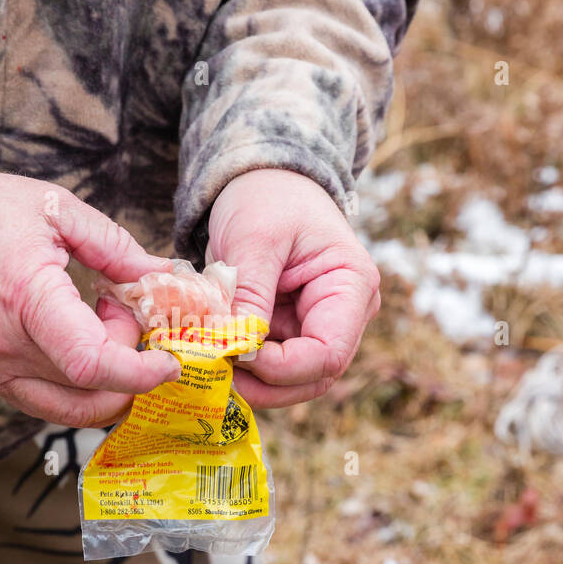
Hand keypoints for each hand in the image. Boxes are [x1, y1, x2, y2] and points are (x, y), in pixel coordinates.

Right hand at [0, 173, 179, 425]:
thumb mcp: (56, 209)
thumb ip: (114, 245)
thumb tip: (161, 274)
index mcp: (26, 299)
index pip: (91, 363)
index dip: (140, 372)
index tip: (168, 361)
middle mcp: (5, 349)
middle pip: (90, 387)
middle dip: (126, 360)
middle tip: (120, 311)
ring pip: (71, 406)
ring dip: (103, 379)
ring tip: (97, 324)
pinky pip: (46, 402)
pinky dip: (78, 384)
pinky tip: (77, 338)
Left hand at [207, 168, 379, 407]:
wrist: (267, 179)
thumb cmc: (268, 197)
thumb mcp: (254, 238)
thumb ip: (249, 295)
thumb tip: (236, 348)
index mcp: (352, 286)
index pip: (328, 354)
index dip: (281, 368)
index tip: (235, 357)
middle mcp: (346, 314)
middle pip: (314, 376)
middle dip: (265, 384)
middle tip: (215, 376)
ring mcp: (319, 324)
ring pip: (293, 379)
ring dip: (253, 381)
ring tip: (210, 366)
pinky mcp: (293, 329)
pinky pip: (272, 363)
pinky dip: (244, 366)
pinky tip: (214, 357)